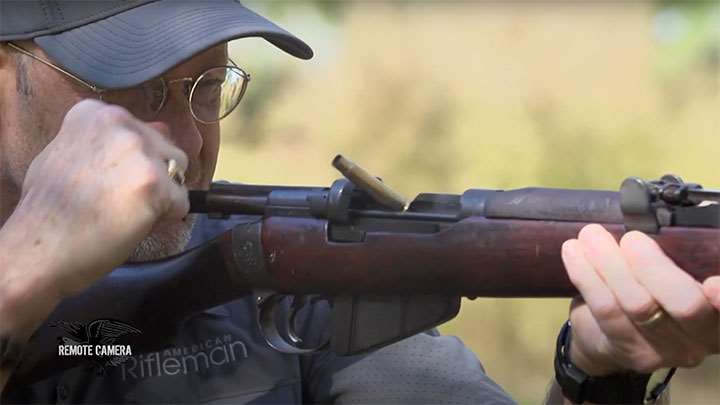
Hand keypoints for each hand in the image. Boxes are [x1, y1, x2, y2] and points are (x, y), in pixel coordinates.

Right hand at [6, 99, 188, 296]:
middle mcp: (119, 122)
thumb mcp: (71, 155)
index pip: (144, 131)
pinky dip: (166, 219)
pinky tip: (135, 224)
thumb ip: (111, 141)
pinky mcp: (153, 182)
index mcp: (97, 113)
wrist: (38, 248)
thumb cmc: (51, 209)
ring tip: (128, 212)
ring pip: (178, 174)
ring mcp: (138, 151)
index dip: (135, 163)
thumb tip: (162, 127)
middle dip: (153, 177)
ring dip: (163, 196)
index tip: (110, 181)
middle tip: (120, 202)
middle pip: (166, 150)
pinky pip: (182, 202)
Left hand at [561, 224, 718, 375]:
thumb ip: (676, 253)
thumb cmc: (650, 292)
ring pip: (638, 305)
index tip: (712, 283)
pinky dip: (586, 275)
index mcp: (719, 313)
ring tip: (591, 235)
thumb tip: (653, 210)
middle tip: (631, 239)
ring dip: (610, 263)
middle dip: (654, 266)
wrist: (609, 336)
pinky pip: (605, 309)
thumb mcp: (671, 273)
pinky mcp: (627, 349)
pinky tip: (574, 253)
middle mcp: (702, 337)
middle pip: (685, 304)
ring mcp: (665, 349)